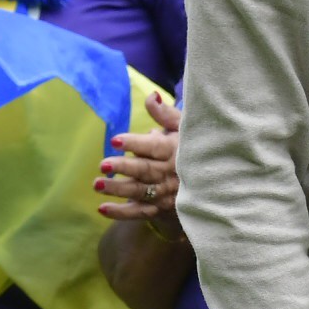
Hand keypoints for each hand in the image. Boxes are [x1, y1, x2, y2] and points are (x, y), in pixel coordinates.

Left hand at [95, 87, 181, 225]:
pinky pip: (140, 212)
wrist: (211, 183)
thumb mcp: (183, 129)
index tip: (115, 140)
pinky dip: (121, 213)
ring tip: (97, 185)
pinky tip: (102, 208)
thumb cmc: (190, 149)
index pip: (154, 146)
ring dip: (118, 190)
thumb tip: (151, 96)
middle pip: (145, 171)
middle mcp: (170, 173)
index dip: (135, 143)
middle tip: (103, 165)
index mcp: (175, 150)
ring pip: (141, 192)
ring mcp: (166, 193)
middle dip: (124, 168)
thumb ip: (165, 114)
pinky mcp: (161, 209)